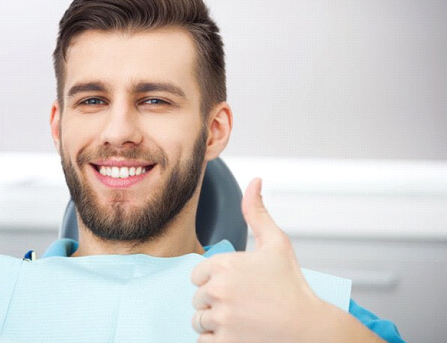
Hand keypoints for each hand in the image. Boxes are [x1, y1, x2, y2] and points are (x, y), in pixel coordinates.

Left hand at [190, 178, 327, 342]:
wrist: (309, 329)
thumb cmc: (292, 285)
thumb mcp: (277, 243)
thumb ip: (257, 212)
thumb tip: (255, 180)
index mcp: (223, 264)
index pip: (197, 275)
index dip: (215, 281)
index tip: (238, 286)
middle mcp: (217, 290)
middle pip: (198, 298)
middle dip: (215, 302)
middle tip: (244, 304)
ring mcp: (220, 319)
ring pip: (199, 321)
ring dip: (215, 322)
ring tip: (242, 319)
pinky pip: (202, 342)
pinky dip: (216, 340)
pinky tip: (238, 334)